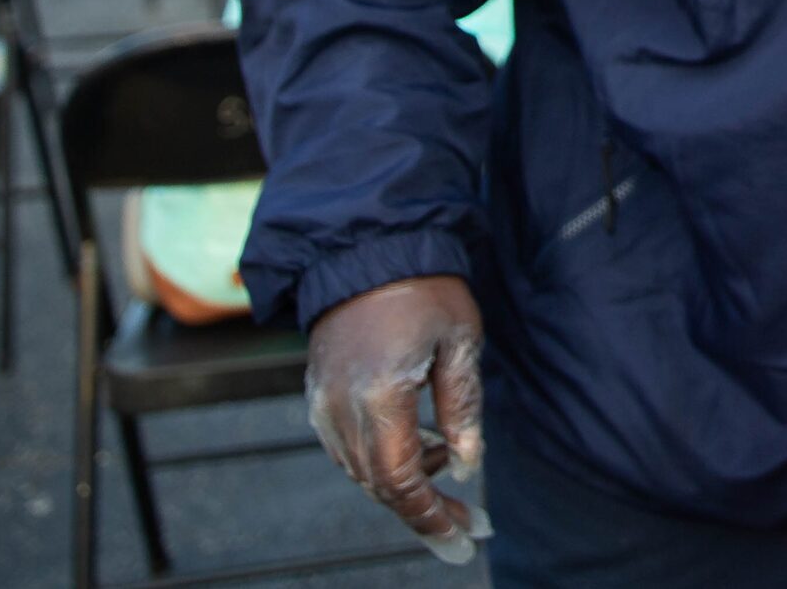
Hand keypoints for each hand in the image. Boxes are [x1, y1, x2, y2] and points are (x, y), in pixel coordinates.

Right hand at [307, 276, 491, 565]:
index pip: (399, 479)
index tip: (460, 538)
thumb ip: (463, 407)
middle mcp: (340, 408)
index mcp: (378, 396)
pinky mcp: (317, 394)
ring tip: (451, 468)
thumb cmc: (424, 288)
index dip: (428, 515)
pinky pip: (346, 447)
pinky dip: (381, 458)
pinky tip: (419, 446)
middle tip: (466, 525)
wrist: (368, 248)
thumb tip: (468, 465)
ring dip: (403, 482)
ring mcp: (322, 403)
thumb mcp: (461, 342)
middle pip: (377, 484)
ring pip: (360, 470)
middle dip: (422, 509)